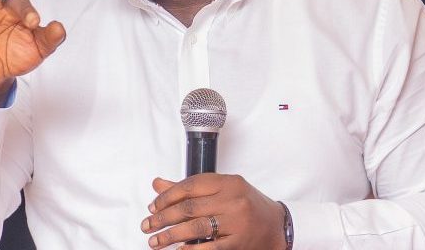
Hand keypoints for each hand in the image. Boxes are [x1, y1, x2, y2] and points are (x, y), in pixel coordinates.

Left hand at [140, 174, 285, 248]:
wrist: (277, 226)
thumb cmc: (246, 205)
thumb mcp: (222, 190)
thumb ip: (190, 188)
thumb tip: (157, 184)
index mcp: (228, 182)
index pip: (190, 185)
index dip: (167, 196)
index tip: (153, 207)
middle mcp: (233, 200)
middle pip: (190, 208)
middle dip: (163, 218)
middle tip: (147, 226)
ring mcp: (237, 222)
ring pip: (196, 228)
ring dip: (171, 236)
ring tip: (155, 241)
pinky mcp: (239, 243)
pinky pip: (210, 248)